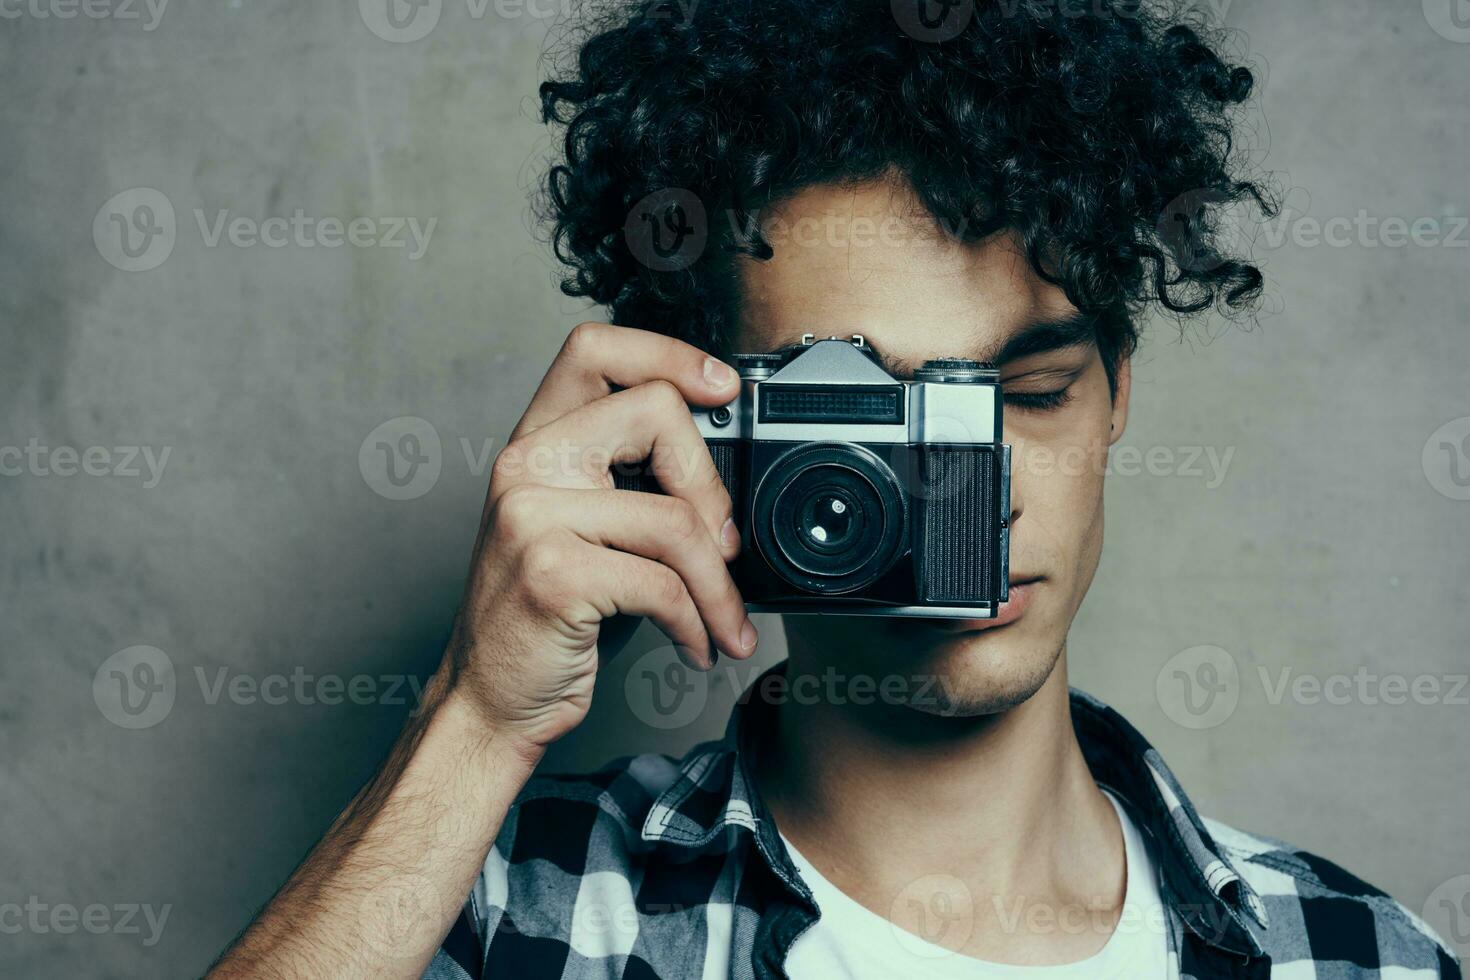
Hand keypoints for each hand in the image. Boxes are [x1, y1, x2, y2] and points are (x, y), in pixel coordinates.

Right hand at [441, 322, 758, 756]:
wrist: (490, 700)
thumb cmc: (548, 617)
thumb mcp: (584, 528)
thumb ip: (630, 479)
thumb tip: (727, 467)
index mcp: (535, 442)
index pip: (596, 348)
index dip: (669, 354)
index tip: (721, 390)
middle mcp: (525, 465)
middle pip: (657, 413)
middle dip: (713, 486)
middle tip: (725, 547)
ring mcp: (532, 516)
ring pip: (677, 519)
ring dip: (719, 586)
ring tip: (723, 620)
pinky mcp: (552, 574)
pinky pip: (664, 583)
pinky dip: (697, 623)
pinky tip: (694, 645)